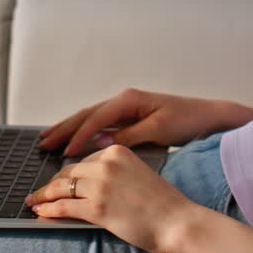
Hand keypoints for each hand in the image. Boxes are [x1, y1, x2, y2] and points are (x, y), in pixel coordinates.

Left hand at [26, 144, 202, 252]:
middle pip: (69, 171)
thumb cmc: (163, 204)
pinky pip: (64, 206)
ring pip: (61, 187)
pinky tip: (41, 212)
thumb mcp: (138, 175)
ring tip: (34, 201)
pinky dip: (48, 209)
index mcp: (118, 151)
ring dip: (43, 195)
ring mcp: (100, 185)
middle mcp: (107, 163)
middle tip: (40, 191)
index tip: (58, 179)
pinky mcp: (97, 207)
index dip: (68, 172)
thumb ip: (115, 173)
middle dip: (52, 183)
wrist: (178, 221)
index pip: (83, 159)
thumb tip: (90, 183)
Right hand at [38, 88, 252, 156]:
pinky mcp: (130, 117)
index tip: (64, 152)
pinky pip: (100, 124)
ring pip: (90, 118)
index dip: (79, 136)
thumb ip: (129, 135)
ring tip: (48, 139)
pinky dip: (84, 131)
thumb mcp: (159, 130)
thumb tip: (101, 142)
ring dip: (69, 129)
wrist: (209, 117)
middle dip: (63, 129)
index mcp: (129, 100)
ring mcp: (126, 108)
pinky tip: (74, 140)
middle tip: (42, 142)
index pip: (96, 118)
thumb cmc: (188, 121)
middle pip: (86, 114)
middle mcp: (124, 101)